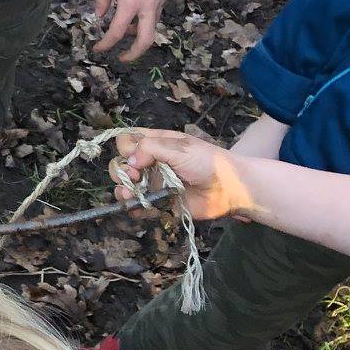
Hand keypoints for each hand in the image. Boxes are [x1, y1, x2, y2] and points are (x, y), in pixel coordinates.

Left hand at [92, 0, 165, 60]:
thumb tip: (100, 16)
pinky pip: (154, 16)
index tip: (97, 49)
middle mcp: (148, 8)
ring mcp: (159, 3)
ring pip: (151, 27)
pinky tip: (132, 15)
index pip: (116, 31)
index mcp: (131, 4)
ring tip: (123, 29)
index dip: (106, 44)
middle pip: (146, 40)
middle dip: (134, 52)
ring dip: (137, 34)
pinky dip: (143, 22)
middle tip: (122, 57)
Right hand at [111, 129, 256, 220]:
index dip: (126, 148)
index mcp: (155, 144)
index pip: (126, 141)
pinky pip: (139, 207)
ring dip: (122, 191)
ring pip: (125, 186)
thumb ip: (150, 149)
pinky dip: (134, 208)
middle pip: (121, 163)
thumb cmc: (207, 162)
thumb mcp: (179, 147)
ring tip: (130, 195)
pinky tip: (137, 207)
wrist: (229, 189)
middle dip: (120, 170)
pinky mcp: (160, 203)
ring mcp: (154, 183)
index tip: (136, 157)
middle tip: (134, 176)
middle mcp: (151, 163)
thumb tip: (129, 162)